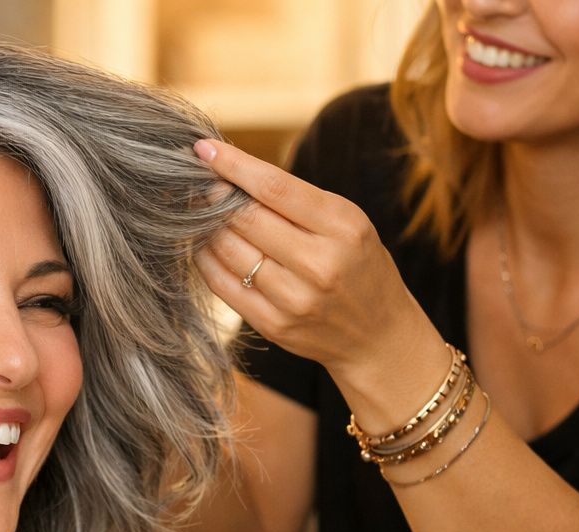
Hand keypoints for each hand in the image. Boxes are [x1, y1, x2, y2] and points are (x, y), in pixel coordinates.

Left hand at [192, 138, 435, 383]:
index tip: (205, 149)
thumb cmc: (357, 265)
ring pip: (228, 251)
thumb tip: (231, 174)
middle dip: (215, 196)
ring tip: (201, 213)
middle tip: (200, 184)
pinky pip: (222, 285)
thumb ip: (297, 201)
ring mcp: (295, 299)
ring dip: (206, 227)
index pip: (275, 188)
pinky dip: (205, 260)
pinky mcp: (273, 325)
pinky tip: (204, 245)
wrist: (377, 335)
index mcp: (342, 227)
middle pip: (246, 218)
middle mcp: (319, 264)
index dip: (234, 165)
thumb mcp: (347, 223)